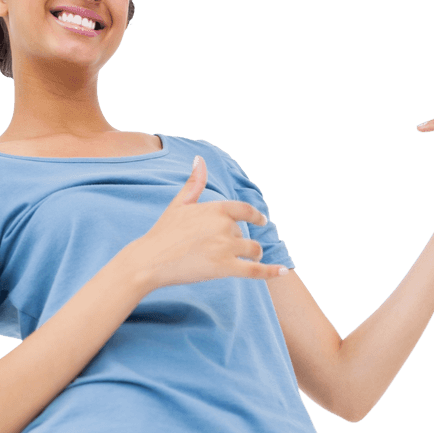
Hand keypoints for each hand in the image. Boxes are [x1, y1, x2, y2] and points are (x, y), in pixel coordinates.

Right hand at [127, 156, 288, 290]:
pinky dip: (271, 272)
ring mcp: (225, 247)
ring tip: (246, 261)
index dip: (256, 216)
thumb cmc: (162, 233)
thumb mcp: (179, 204)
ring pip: (253, 251)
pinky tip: (283, 272)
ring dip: (253, 256)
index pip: (245, 210)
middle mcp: (224, 225)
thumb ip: (194, 183)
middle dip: (240, 243)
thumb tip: (200, 159)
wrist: (150, 260)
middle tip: (226, 251)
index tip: (261, 221)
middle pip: (245, 234)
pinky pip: (255, 271)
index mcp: (216, 208)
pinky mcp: (225, 268)